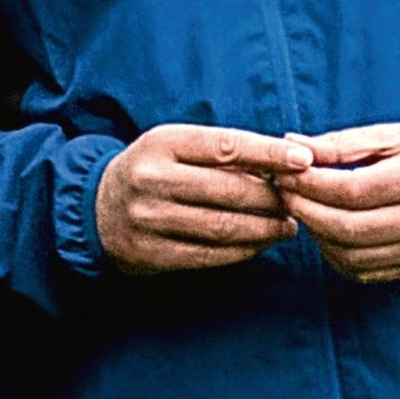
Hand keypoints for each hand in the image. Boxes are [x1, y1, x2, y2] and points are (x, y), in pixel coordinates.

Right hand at [95, 124, 310, 274]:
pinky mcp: (152, 253)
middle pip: (230, 191)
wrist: (95, 208)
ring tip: (286, 226)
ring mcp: (150, 219)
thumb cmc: (151, 169)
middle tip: (298, 200)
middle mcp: (153, 180)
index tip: (304, 160)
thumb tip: (281, 162)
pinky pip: (210, 255)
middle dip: (273, 198)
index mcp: (161, 143)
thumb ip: (220, 152)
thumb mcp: (174, 145)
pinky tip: (259, 245)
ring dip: (265, 229)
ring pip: (224, 228)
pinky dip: (242, 251)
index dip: (269, 154)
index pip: (225, 146)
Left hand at [273, 122, 399, 283]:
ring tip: (303, 209)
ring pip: (352, 256)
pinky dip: (336, 256)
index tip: (282, 173)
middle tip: (282, 193)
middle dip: (305, 211)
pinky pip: (365, 272)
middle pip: (348, 228)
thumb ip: (341, 143)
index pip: (351, 191)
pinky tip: (326, 232)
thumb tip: (292, 145)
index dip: (310, 185)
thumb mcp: (391, 135)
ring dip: (317, 235)